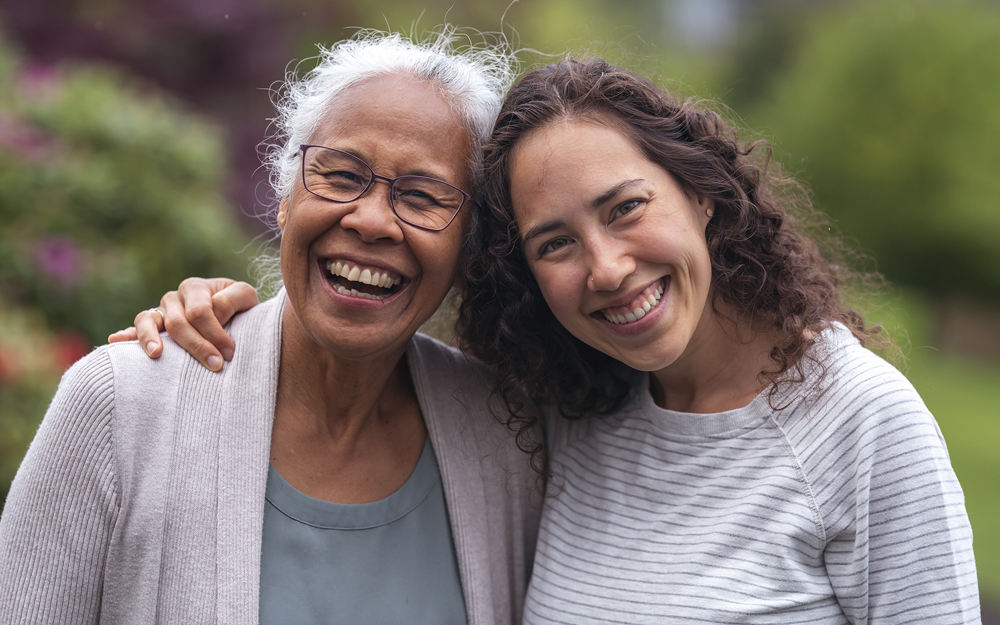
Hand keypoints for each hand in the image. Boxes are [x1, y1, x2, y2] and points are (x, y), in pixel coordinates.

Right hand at [108, 278, 259, 370]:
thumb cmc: (238, 307)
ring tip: (156, 354)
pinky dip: (125, 335)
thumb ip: (234, 299)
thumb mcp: (246, 297)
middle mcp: (174, 298)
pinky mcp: (151, 326)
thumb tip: (215, 311)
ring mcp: (159, 312)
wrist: (231, 313)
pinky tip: (116, 340)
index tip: (230, 353)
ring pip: (148, 321)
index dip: (215, 333)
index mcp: (196, 288)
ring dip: (150, 338)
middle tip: (215, 365)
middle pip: (178, 322)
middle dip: (197, 345)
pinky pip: (134, 329)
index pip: (200, 312)